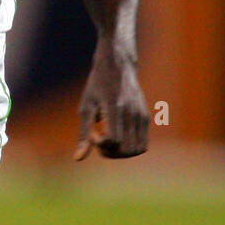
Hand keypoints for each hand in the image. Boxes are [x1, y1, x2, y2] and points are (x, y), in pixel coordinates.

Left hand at [73, 40, 148, 160]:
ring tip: (110, 140)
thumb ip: (84, 134)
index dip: (100, 144)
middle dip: (110, 152)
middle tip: (100, 140)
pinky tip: (119, 136)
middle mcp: (131, 112)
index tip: (93, 132)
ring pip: (137, 150)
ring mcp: (141, 115)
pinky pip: (142, 144)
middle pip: (125, 150)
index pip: (113, 140)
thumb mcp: (86, 107)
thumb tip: (78, 159)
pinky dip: (130, 147)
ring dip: (121, 152)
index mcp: (115, 107)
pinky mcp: (146, 118)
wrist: (118, 65)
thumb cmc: (97, 86)